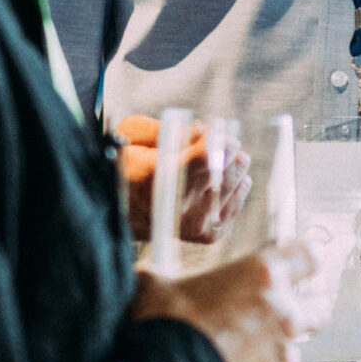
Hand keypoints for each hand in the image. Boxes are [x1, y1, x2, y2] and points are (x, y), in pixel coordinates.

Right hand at [117, 115, 251, 243]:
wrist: (120, 214)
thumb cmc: (126, 167)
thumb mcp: (133, 134)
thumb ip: (170, 128)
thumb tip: (205, 131)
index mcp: (161, 178)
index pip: (209, 156)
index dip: (218, 138)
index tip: (213, 131)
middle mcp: (183, 205)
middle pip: (234, 165)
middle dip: (225, 148)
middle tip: (206, 146)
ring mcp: (199, 223)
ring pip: (241, 179)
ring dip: (228, 167)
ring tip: (203, 168)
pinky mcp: (209, 233)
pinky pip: (239, 198)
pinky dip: (230, 187)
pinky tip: (208, 186)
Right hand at [130, 241, 324, 361]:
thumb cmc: (160, 334)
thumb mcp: (154, 286)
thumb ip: (166, 276)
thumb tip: (150, 275)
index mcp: (261, 277)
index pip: (307, 256)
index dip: (302, 262)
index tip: (297, 266)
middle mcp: (283, 315)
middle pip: (318, 308)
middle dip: (303, 312)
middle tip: (275, 319)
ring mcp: (284, 358)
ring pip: (290, 353)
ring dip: (269, 355)